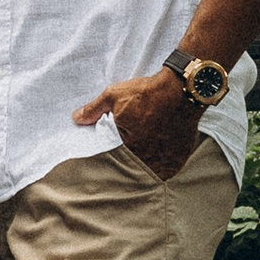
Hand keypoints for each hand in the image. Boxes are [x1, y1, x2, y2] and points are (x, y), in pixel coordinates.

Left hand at [72, 66, 201, 180]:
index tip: (119, 145)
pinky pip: (168, 169)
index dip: (116, 151)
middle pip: (135, 164)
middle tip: (134, 146)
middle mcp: (148, 158)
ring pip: (152, 169)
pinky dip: (164, 164)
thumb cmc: (147, 92)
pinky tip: (160, 153)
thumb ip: (94, 109)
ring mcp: (166, 160)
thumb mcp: (114, 95)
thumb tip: (76, 119)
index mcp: (129, 146)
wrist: (182, 89)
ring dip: (148, 163)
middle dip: (132, 157)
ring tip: (148, 149)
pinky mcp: (179, 157)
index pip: (116, 157)